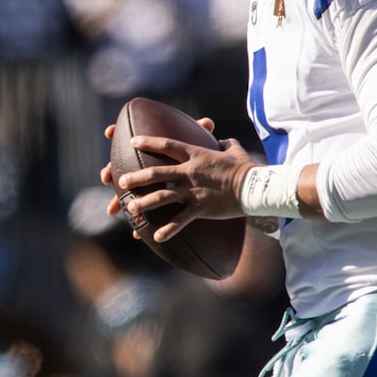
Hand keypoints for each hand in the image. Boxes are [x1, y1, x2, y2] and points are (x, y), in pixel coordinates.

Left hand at [108, 117, 256, 244]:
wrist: (255, 187)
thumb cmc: (245, 168)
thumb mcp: (234, 150)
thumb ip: (225, 143)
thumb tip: (222, 140)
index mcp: (196, 154)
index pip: (167, 145)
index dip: (149, 142)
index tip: (133, 141)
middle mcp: (190, 172)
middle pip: (157, 173)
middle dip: (137, 177)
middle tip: (121, 181)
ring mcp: (193, 191)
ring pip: (162, 197)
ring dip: (144, 203)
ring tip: (129, 208)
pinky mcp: (200, 208)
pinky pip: (181, 221)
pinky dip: (168, 229)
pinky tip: (156, 237)